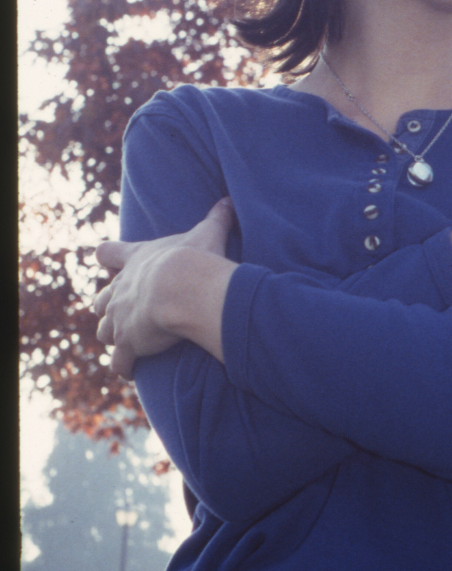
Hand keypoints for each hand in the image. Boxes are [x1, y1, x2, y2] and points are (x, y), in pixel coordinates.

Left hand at [94, 198, 235, 378]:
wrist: (181, 288)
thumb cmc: (193, 259)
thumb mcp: (207, 233)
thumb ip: (217, 217)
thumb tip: (231, 200)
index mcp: (136, 260)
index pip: (109, 253)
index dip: (108, 256)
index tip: (105, 257)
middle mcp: (120, 290)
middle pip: (101, 299)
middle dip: (108, 306)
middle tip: (122, 311)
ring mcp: (120, 318)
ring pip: (104, 331)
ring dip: (113, 336)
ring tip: (124, 344)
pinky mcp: (127, 344)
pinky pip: (119, 362)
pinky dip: (123, 366)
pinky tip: (130, 370)